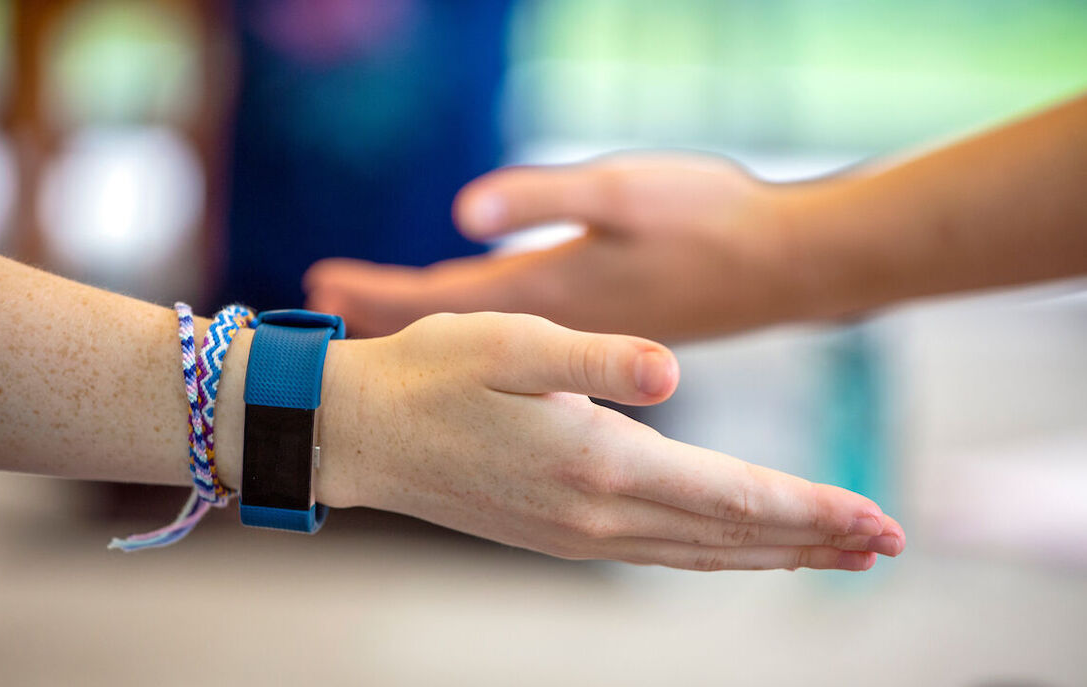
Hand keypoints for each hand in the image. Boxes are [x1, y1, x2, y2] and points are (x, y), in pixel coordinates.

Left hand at [305, 154, 806, 341]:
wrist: (778, 266)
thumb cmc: (703, 219)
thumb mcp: (617, 191)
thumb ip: (539, 201)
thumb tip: (462, 210)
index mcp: (544, 294)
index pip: (435, 301)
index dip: (376, 294)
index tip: (318, 283)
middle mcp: (549, 331)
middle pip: (443, 329)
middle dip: (385, 313)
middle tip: (324, 303)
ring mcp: (575, 346)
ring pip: (477, 344)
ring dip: (424, 328)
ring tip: (380, 317)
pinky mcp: (600, 344)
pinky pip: (512, 354)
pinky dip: (475, 341)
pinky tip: (472, 341)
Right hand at [318, 312, 903, 570]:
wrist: (359, 433)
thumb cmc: (431, 373)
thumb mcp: (511, 341)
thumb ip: (599, 358)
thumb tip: (673, 370)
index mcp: (600, 461)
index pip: (733, 495)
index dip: (812, 507)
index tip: (878, 520)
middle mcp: (597, 512)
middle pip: (731, 536)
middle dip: (814, 540)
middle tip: (885, 545)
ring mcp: (577, 532)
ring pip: (700, 553)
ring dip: (772, 553)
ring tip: (831, 554)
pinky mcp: (558, 533)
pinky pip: (659, 553)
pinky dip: (715, 554)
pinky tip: (734, 548)